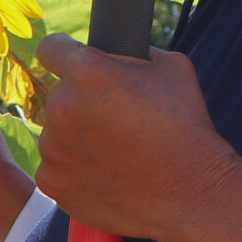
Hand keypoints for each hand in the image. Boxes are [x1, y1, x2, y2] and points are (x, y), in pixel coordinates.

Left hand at [34, 36, 241, 241]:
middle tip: (114, 120)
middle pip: (59, 94)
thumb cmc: (186, 127)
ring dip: (76, 137)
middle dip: (81, 101)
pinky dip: (73, 170)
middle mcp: (61, 107)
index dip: (66, 54)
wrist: (190, 193)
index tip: (76, 66)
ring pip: (56, 133)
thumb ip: (136, 53)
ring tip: (115, 153)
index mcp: (86, 72)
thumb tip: (119, 53)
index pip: (51, 47)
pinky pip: (55, 167)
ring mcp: (53, 148)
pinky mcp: (51, 182)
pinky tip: (106, 174)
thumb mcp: (172, 68)